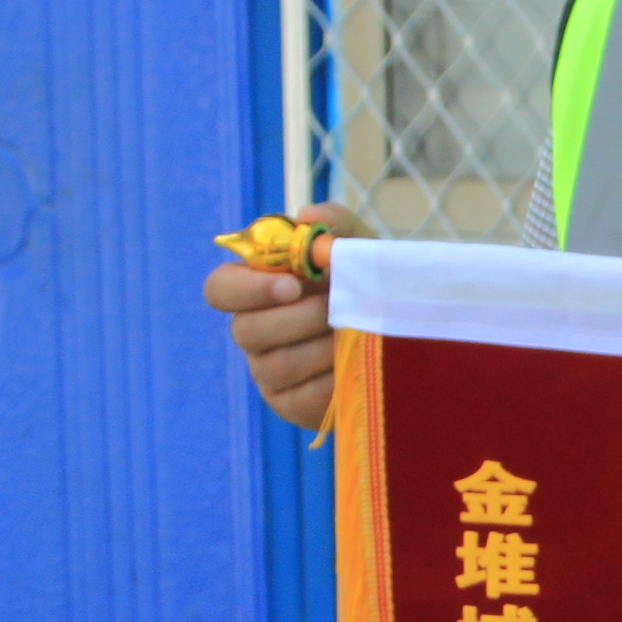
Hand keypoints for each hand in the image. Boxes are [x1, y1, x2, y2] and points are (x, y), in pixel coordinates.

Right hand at [202, 202, 362, 434]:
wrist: (401, 332)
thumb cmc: (367, 282)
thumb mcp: (359, 247)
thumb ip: (335, 225)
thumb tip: (308, 217)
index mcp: (257, 287)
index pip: (220, 289)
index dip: (249, 288)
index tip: (293, 284)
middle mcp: (253, 330)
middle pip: (246, 330)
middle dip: (298, 319)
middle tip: (336, 310)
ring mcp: (268, 372)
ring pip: (276, 365)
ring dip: (321, 348)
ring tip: (354, 334)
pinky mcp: (290, 405)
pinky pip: (302, 398)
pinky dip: (334, 378)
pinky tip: (357, 364)